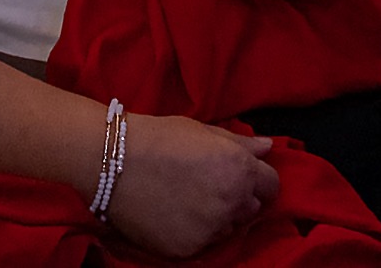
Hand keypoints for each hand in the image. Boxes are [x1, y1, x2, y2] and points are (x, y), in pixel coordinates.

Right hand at [107, 115, 278, 257]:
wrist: (109, 160)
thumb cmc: (155, 137)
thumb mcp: (200, 130)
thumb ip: (239, 142)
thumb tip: (268, 147)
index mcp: (240, 170)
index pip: (272, 185)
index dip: (256, 178)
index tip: (236, 175)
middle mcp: (233, 203)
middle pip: (252, 208)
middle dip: (236, 198)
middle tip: (206, 185)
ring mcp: (211, 230)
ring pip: (227, 228)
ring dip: (216, 217)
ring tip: (185, 199)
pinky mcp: (189, 249)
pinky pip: (202, 243)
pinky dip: (192, 232)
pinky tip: (171, 213)